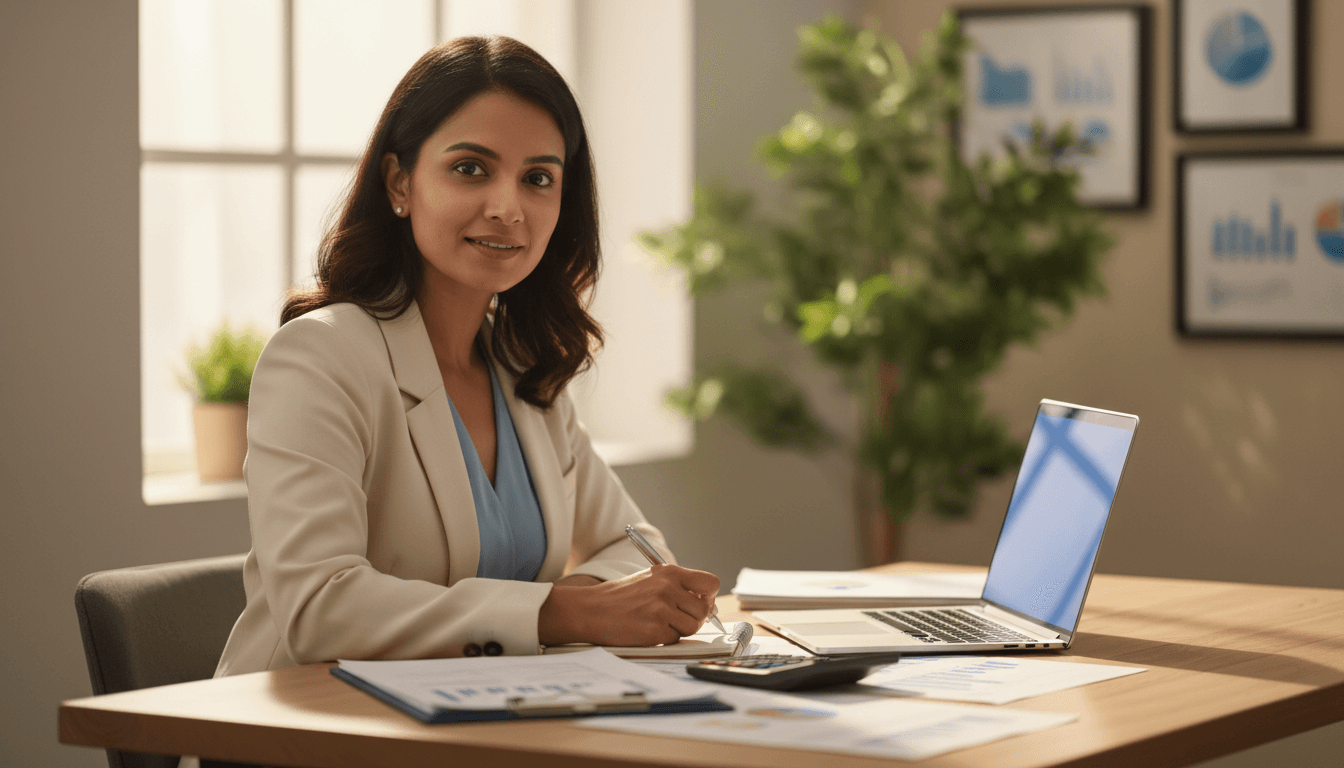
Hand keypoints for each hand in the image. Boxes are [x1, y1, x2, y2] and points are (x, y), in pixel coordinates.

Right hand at [538, 564, 719, 646]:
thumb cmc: (620, 597)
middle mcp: (668, 588)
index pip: (710, 582)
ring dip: (679, 629)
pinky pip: (674, 639)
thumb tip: (707, 602)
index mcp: (669, 572)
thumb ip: (678, 586)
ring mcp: (662, 609)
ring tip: (658, 623)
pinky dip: (664, 638)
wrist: (591, 610)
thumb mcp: (651, 579)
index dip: (709, 596)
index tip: (701, 602)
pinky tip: (646, 630)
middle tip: (675, 618)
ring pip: (692, 627)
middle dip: (694, 618)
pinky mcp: (655, 630)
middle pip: (703, 610)